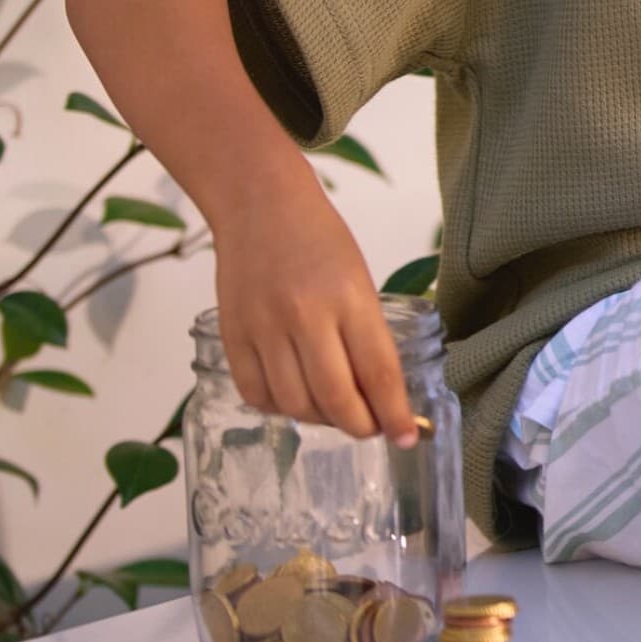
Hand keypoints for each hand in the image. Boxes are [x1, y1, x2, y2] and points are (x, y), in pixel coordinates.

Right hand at [209, 181, 418, 446]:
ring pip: (295, 404)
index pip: (378, 372)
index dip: (394, 414)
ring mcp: (264, 327)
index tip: (408, 436)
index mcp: (349, 299)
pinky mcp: (231, 334)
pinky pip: (256, 394)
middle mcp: (305, 316)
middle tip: (371, 428)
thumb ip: (367, 336)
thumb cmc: (320, 240)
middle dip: (360, 426)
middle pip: (335, 399)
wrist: (260, 205)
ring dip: (320, 420)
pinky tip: (294, 397)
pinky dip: (279, 408)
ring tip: (334, 410)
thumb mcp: (360, 280)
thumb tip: (380, 395)